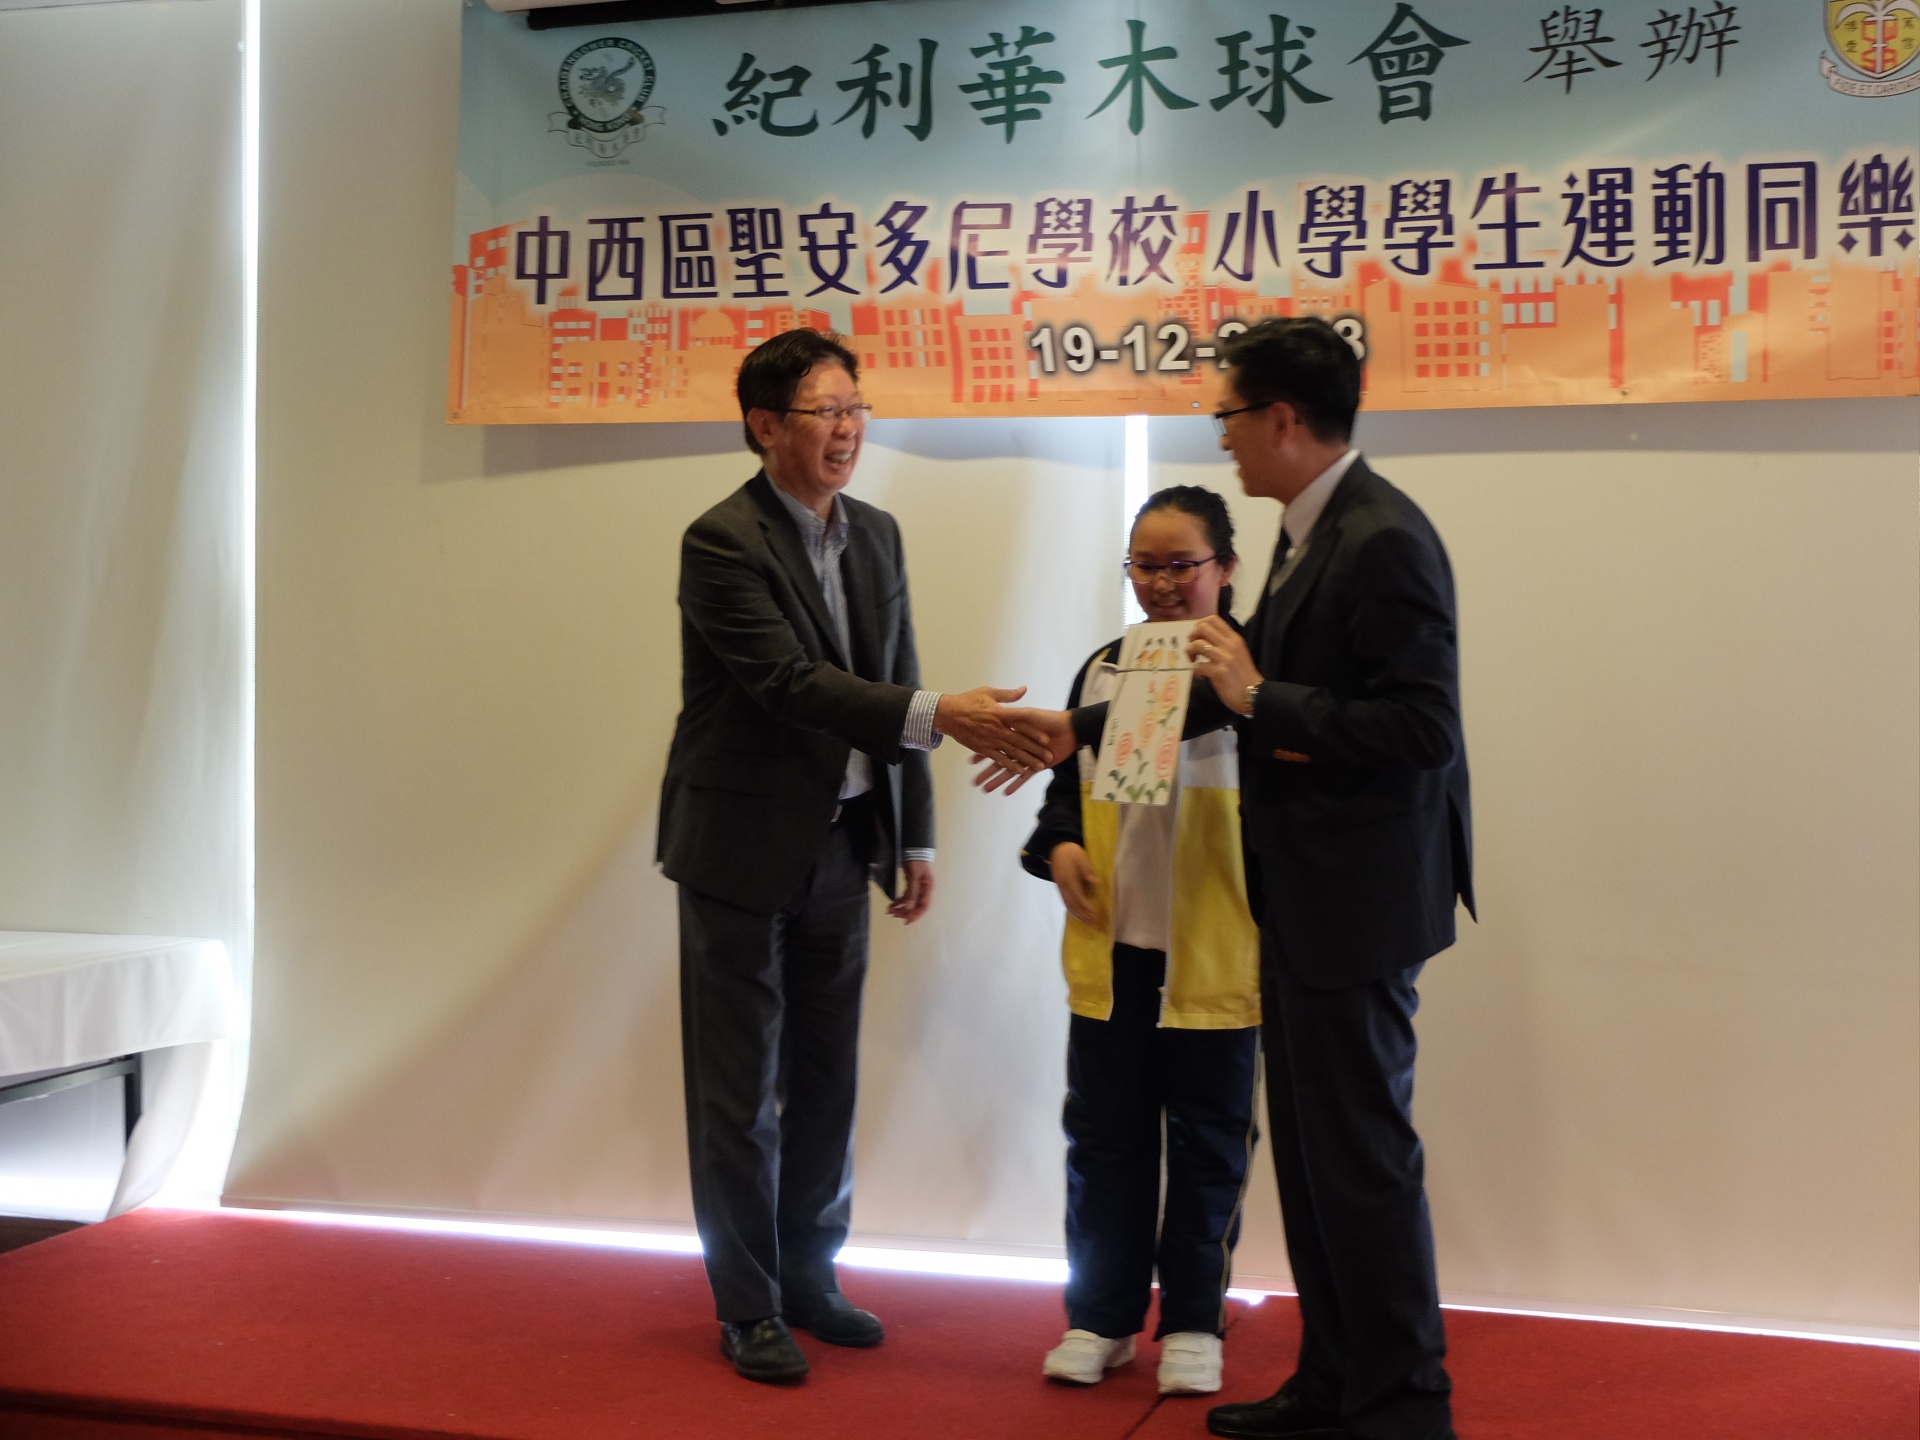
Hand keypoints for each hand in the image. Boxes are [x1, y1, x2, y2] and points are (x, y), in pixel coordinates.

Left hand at [888, 859, 933, 923]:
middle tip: (894, 915)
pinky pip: (905, 896)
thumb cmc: (916, 861)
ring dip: (901, 908)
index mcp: (928, 888)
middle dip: (905, 912)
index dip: (916, 915)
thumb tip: (908, 908)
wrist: (913, 848)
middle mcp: (924, 890)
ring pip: (909, 902)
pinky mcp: (911, 884)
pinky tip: (892, 905)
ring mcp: (918, 887)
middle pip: (916, 906)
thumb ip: (911, 892)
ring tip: (890, 911)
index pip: (924, 906)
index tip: (906, 921)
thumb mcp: (914, 875)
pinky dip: (899, 902)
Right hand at [935, 687, 1054, 771]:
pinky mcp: (982, 748)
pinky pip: (998, 759)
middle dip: (1036, 750)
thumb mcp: (988, 692)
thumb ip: (1007, 694)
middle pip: (1020, 741)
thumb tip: (1024, 690)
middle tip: (1049, 756)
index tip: (1047, 739)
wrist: (947, 714)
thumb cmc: (968, 700)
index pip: (1021, 724)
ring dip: (1026, 760)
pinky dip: (1009, 766)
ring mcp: (989, 740)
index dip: (1034, 732)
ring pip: (1011, 752)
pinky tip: (1020, 771)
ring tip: (1040, 767)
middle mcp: (996, 729)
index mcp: (999, 714)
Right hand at [969, 709, 1073, 793]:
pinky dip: (1016, 784)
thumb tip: (995, 719)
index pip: (993, 746)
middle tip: (975, 783)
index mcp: (1013, 735)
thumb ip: (1014, 715)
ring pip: (1009, 770)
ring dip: (998, 781)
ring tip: (985, 790)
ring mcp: (1026, 757)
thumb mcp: (1028, 714)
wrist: (1071, 728)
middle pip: (999, 761)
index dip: (983, 753)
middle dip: (986, 772)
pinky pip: (1025, 777)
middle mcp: (1017, 746)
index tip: (971, 762)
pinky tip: (1005, 792)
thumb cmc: (1049, 717)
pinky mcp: (1036, 766)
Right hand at [1049, 843, 1101, 927]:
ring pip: (1069, 906)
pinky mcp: (1060, 888)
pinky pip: (1066, 903)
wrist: (1056, 848)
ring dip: (1078, 916)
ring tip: (1088, 923)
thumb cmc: (1072, 852)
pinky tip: (1078, 915)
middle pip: (1074, 906)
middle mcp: (1064, 887)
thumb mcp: (1082, 858)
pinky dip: (1072, 911)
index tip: (1096, 915)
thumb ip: (1088, 870)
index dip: (1087, 909)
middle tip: (1094, 924)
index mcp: (1070, 881)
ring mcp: (1061, 888)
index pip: (1080, 899)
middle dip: (1084, 916)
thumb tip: (1095, 882)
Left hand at [1187, 615, 1261, 713]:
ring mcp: (1224, 658)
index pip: (1214, 619)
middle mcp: (1229, 645)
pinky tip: (1202, 676)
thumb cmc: (1245, 675)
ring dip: (1190, 652)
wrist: (1255, 694)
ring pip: (1197, 644)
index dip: (1200, 624)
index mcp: (1234, 638)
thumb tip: (1206, 640)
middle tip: (1193, 647)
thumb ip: (1225, 644)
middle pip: (1202, 627)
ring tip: (1194, 661)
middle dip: (1192, 636)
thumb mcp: (1239, 653)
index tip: (1198, 636)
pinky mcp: (1219, 672)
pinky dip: (1196, 671)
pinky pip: (1199, 666)